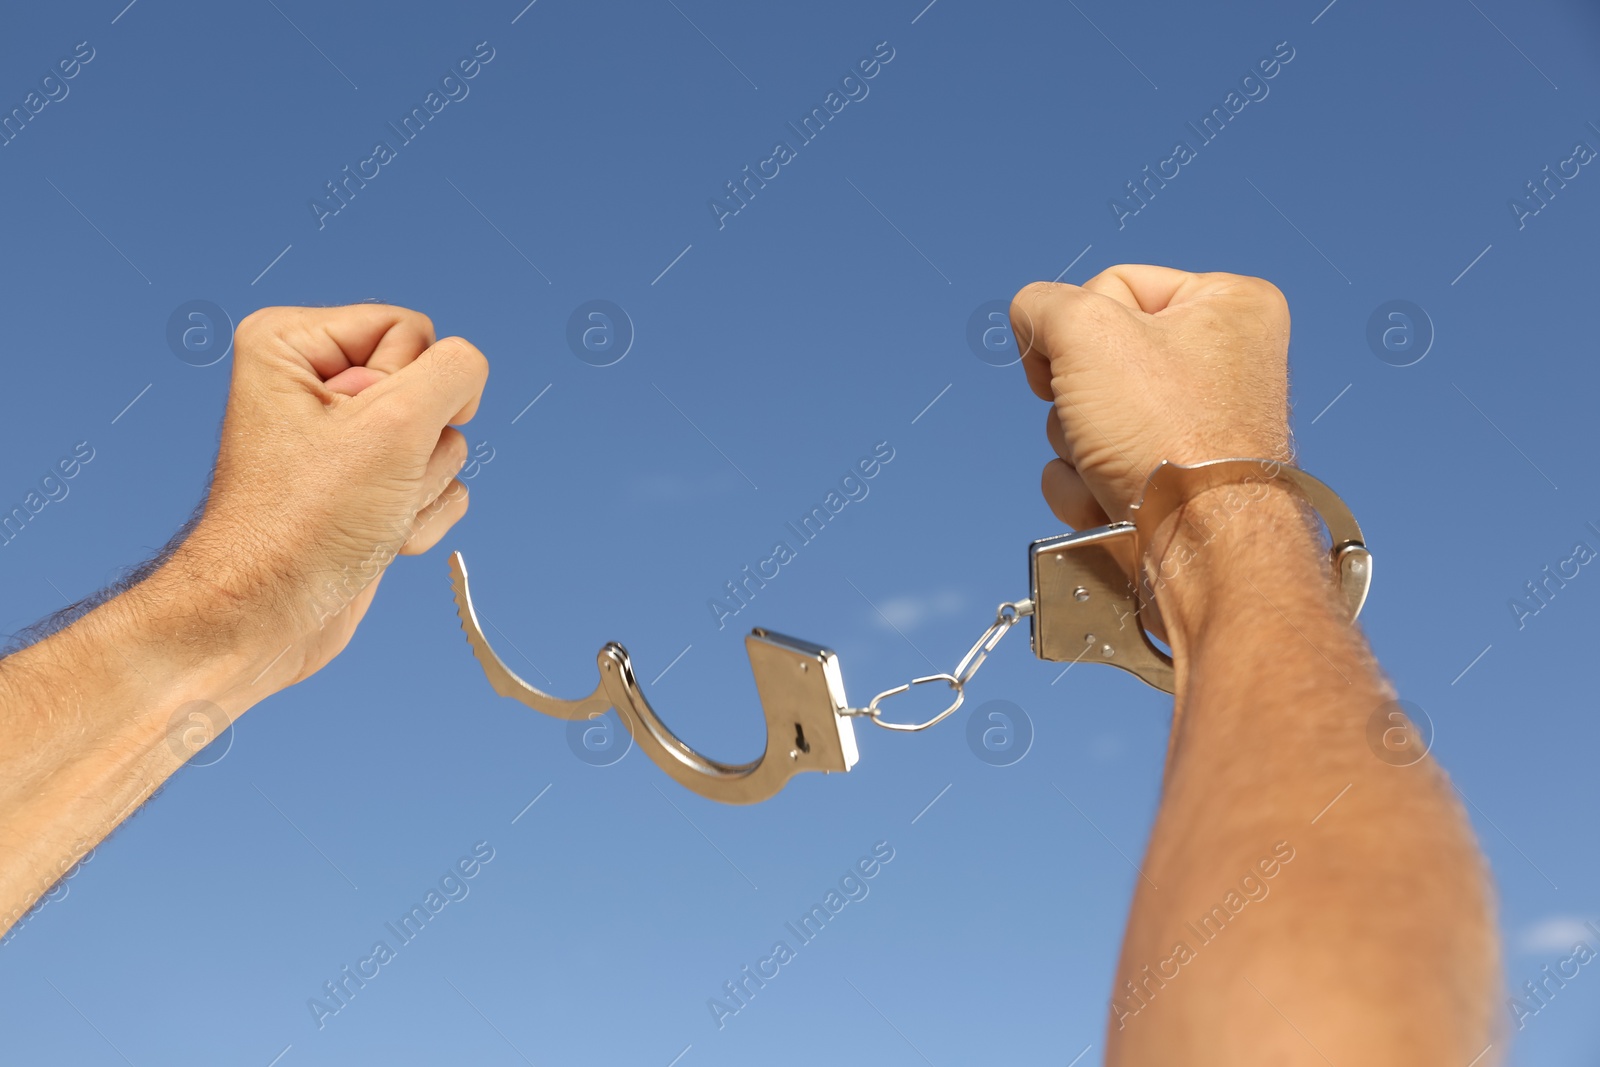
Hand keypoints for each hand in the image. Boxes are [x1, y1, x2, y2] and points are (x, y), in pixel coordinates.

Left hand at [169, 304, 488, 687]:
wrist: (267, 618)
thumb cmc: (302, 525)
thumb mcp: (394, 426)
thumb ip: (453, 372)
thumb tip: (468, 375)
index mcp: (293, 343)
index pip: (412, 329)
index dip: (408, 389)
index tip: (360, 438)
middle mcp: (314, 383)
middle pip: (430, 387)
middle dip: (417, 445)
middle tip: (364, 481)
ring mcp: (345, 440)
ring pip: (441, 440)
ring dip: (419, 488)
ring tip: (368, 513)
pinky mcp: (367, 485)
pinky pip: (437, 483)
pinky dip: (420, 517)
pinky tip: (376, 537)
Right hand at [1011, 265, 1292, 529]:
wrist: (1201, 546)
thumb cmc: (1167, 432)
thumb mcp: (1085, 330)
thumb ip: (1041, 304)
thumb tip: (1032, 330)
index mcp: (1229, 305)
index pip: (1112, 285)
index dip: (1077, 325)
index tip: (1083, 363)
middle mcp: (1222, 362)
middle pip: (1093, 357)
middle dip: (1074, 398)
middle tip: (1104, 421)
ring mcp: (1194, 428)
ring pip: (1083, 417)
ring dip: (1074, 448)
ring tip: (1110, 469)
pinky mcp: (1168, 482)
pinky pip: (1092, 468)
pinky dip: (1084, 488)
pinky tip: (1110, 503)